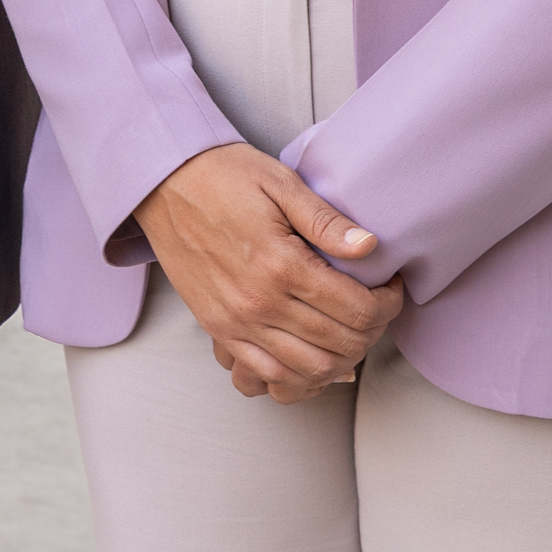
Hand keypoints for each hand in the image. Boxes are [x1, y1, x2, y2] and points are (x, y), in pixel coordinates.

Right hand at [132, 143, 400, 404]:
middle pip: (340, 344)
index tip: (391, 286)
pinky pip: (266, 373)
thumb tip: (371, 247)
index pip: (357, 308)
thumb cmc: (221, 175)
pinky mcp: (217, 329)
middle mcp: (258, 302)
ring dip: (342, 359)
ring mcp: (235, 322)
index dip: (388, 303)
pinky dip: (299, 376)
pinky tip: (314, 355)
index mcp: (280, 264)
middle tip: (377, 308)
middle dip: (372, 331)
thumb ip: (326, 220)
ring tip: (350, 331)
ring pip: (309, 369)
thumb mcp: (280, 183)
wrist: (161, 182)